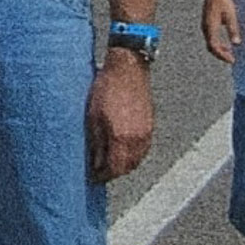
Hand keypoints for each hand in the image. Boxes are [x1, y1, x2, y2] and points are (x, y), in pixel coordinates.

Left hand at [87, 50, 153, 182]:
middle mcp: (138, 140)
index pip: (115, 169)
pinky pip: (143, 149)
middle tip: (100, 171)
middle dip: (114, 172)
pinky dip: (133, 154)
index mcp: (122, 138)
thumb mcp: (93, 116)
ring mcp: (147, 133)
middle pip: (127, 167)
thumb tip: (95, 161)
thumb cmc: (107, 87)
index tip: (93, 176)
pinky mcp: (150, 125)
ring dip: (124, 164)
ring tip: (110, 162)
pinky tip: (123, 150)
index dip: (102, 175)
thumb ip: (96, 142)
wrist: (128, 68)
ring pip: (137, 160)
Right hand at [201, 0, 241, 63]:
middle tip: (232, 59)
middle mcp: (205, 28)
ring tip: (230, 53)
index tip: (232, 60)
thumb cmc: (223, 2)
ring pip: (210, 43)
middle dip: (221, 55)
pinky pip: (211, 38)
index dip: (222, 55)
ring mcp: (205, 26)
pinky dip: (218, 44)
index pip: (214, 46)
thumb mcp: (230, 16)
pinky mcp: (207, 24)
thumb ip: (233, 29)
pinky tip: (227, 44)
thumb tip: (236, 43)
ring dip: (220, 50)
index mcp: (210, 27)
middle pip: (211, 47)